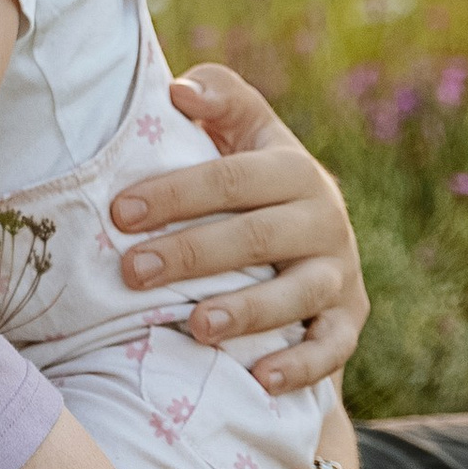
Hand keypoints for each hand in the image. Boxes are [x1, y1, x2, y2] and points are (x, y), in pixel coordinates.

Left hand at [109, 64, 367, 392]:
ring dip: (247, 312)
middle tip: (133, 272)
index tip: (119, 213)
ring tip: (196, 326)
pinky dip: (300, 364)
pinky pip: (332, 347)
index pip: (233, 178)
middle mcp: (325, 219)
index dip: (177, 193)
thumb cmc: (253, 182)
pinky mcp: (348, 320)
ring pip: (297, 294)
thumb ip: (218, 100)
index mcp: (293, 169)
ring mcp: (340, 273)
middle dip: (193, 254)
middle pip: (259, 236)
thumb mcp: (244, 132)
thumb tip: (179, 91)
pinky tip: (260, 377)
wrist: (315, 239)